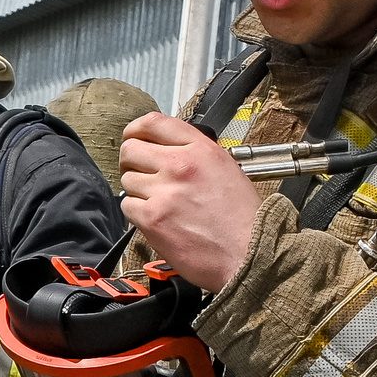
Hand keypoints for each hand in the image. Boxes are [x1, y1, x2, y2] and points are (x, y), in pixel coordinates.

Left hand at [115, 113, 261, 291]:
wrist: (250, 253)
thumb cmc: (243, 219)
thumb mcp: (226, 170)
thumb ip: (195, 155)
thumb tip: (168, 150)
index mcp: (201, 150)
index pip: (153, 123)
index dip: (136, 129)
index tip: (133, 137)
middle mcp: (180, 165)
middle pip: (131, 149)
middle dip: (132, 161)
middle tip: (141, 173)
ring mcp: (164, 191)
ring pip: (127, 179)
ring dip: (137, 190)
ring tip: (159, 201)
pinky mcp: (151, 218)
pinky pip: (127, 206)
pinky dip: (137, 212)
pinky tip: (157, 218)